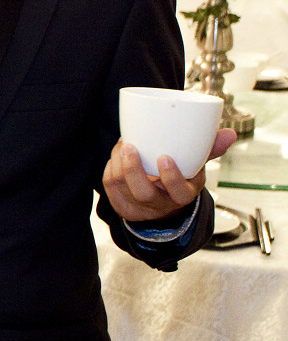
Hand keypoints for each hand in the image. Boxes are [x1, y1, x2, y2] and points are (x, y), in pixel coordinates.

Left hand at [102, 130, 237, 222]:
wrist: (161, 204)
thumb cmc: (180, 177)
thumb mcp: (197, 167)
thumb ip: (210, 149)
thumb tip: (230, 133)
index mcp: (183, 195)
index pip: (179, 192)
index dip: (171, 177)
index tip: (164, 157)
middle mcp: (160, 205)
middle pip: (144, 193)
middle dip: (133, 169)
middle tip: (129, 146)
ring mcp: (138, 208)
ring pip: (122, 187)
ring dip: (118, 163)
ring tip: (123, 144)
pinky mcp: (121, 206)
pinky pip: (110, 187)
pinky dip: (110, 167)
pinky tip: (116, 155)